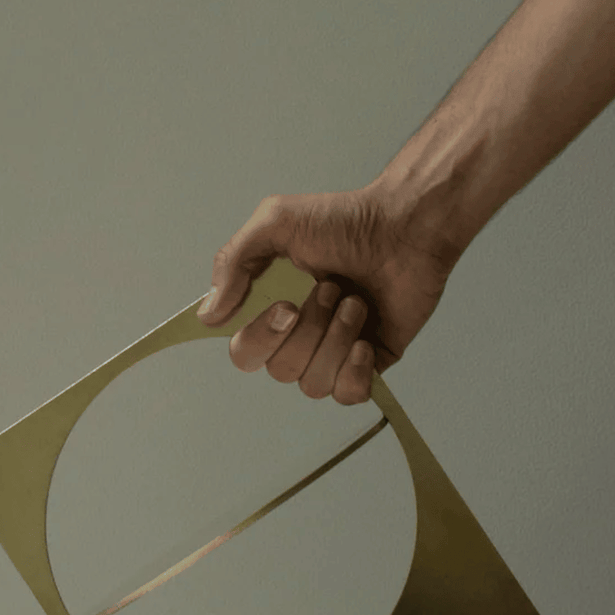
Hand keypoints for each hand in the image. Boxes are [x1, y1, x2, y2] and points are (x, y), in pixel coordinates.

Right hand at [196, 184, 455, 404]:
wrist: (406, 227)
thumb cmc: (344, 220)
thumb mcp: (275, 223)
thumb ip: (233, 264)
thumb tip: (209, 314)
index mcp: (270, 309)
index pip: (243, 353)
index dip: (260, 339)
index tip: (287, 306)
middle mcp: (298, 338)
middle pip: (279, 371)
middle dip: (309, 330)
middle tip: (332, 289)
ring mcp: (333, 354)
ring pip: (314, 384)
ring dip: (336, 340)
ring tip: (356, 302)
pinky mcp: (368, 366)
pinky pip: (348, 395)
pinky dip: (355, 370)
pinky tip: (367, 341)